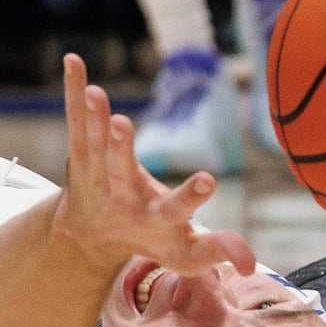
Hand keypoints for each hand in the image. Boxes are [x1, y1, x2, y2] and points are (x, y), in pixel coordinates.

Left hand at [54, 54, 255, 276]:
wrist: (89, 237)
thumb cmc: (150, 240)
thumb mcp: (185, 254)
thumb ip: (219, 251)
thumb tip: (252, 266)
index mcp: (153, 220)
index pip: (175, 209)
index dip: (192, 197)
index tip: (208, 181)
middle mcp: (121, 197)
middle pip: (120, 171)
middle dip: (121, 149)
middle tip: (121, 124)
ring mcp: (96, 175)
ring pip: (93, 143)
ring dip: (93, 117)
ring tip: (94, 91)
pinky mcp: (81, 152)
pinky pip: (76, 119)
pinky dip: (73, 90)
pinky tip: (73, 60)